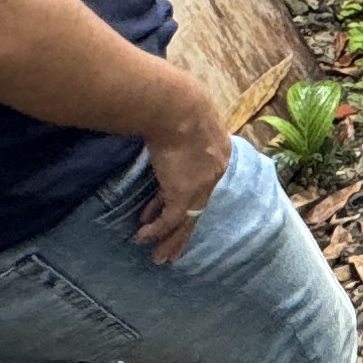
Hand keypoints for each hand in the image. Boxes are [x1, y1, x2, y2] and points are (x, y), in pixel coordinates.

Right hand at [135, 96, 232, 262]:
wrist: (177, 108)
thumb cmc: (176, 104)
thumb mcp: (185, 118)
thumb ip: (178, 129)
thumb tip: (157, 123)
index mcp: (218, 153)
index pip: (200, 184)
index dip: (182, 198)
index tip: (165, 207)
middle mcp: (213, 173)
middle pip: (197, 208)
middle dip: (181, 229)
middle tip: (172, 249)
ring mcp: (200, 186)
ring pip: (186, 221)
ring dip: (170, 240)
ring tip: (159, 257)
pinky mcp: (183, 193)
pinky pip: (171, 219)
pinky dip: (158, 230)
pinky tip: (144, 237)